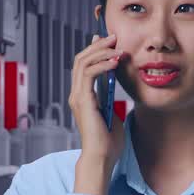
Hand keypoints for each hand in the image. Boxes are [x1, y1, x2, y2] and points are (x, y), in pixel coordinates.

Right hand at [70, 34, 127, 194]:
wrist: (102, 157)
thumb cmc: (108, 142)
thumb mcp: (111, 113)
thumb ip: (110, 99)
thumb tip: (115, 86)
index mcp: (82, 97)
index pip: (84, 66)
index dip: (94, 50)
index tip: (108, 40)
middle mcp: (76, 94)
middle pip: (81, 59)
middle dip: (98, 45)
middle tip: (114, 37)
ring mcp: (77, 97)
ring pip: (83, 63)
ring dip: (101, 52)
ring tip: (116, 46)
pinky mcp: (83, 101)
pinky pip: (89, 74)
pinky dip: (102, 65)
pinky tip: (115, 62)